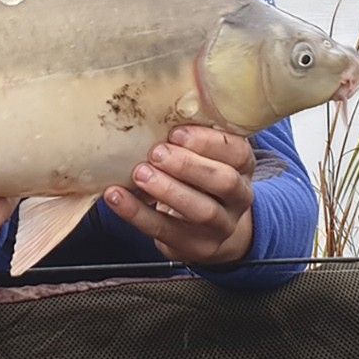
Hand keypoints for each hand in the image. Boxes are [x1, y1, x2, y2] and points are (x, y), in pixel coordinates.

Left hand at [104, 126, 255, 266]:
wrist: (208, 230)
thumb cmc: (197, 180)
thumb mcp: (204, 156)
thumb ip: (188, 139)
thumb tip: (150, 110)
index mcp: (242, 167)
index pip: (238, 152)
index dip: (208, 141)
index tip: (176, 132)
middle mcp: (238, 197)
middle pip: (224, 181)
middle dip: (188, 165)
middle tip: (157, 153)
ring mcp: (220, 226)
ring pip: (201, 211)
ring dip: (167, 190)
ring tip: (139, 173)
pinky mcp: (195, 247)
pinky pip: (165, 230)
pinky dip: (136, 213)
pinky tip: (116, 196)